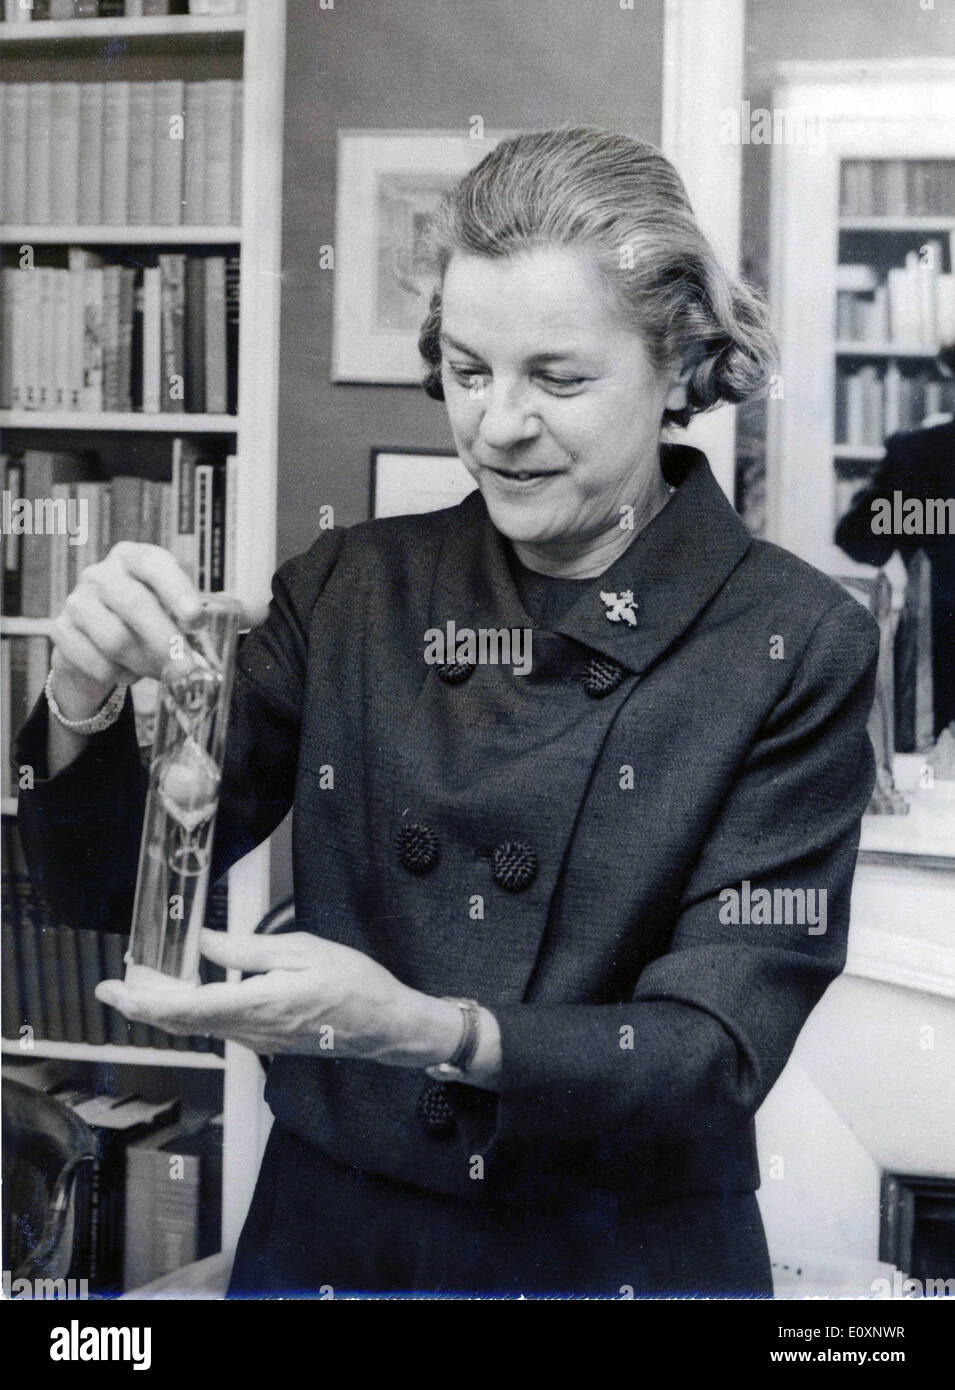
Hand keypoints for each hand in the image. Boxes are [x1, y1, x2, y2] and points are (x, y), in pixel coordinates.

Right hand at [49, 541, 267, 719]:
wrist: (98, 646)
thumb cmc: (149, 621)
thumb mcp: (185, 612)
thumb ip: (224, 610)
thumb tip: (263, 610)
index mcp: (136, 558)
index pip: (155, 562)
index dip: (176, 588)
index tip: (196, 618)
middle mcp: (102, 573)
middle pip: (133, 604)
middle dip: (164, 640)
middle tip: (187, 669)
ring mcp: (77, 600)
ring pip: (113, 637)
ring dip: (142, 663)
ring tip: (158, 671)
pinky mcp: (59, 631)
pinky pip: (90, 659)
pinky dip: (114, 674)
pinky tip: (126, 674)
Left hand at [94, 929, 457, 1063]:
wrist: (385, 1026)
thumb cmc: (353, 984)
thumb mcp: (302, 951)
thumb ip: (247, 950)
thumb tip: (205, 944)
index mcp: (257, 1003)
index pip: (185, 1008)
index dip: (143, 1001)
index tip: (115, 990)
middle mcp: (250, 1029)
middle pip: (181, 1024)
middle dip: (141, 1007)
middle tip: (112, 989)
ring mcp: (256, 1040)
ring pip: (196, 1028)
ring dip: (163, 1010)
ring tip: (141, 985)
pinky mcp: (265, 1041)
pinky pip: (217, 1028)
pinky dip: (190, 1013)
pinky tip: (185, 996)